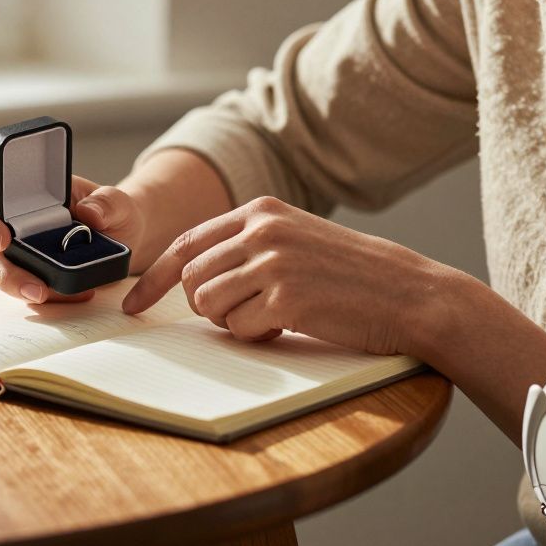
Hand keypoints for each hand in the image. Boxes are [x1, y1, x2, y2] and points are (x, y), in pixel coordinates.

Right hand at [0, 176, 146, 303]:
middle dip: (3, 272)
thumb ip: (107, 202)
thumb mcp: (116, 201)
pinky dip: (48, 299)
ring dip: (20, 290)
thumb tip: (89, 213)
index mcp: (15, 195)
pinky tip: (77, 295)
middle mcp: (5, 225)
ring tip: (51, 295)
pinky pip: (24, 294)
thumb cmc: (109, 212)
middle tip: (33, 287)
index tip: (3, 238)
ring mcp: (13, 256)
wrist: (123, 238)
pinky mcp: (27, 280)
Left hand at [121, 196, 454, 354]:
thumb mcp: (296, 239)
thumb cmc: (353, 275)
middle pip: (190, 278)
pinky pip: (238, 328)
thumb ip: (247, 247)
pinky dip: (257, 335)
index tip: (135, 304)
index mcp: (261, 211)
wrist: (410, 293)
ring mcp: (273, 262)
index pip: (187, 243)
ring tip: (273, 316)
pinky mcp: (286, 298)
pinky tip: (289, 325)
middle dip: (207, 306)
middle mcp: (262, 230)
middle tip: (245, 313)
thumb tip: (191, 278)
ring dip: (233, 321)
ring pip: (207, 303)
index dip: (154, 277)